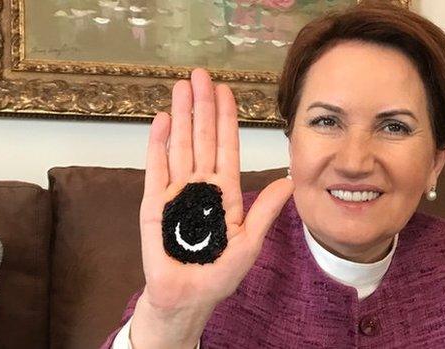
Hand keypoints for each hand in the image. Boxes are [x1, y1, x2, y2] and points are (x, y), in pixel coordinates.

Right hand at [130, 69, 293, 347]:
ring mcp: (176, 191)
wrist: (186, 298)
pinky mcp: (154, 203)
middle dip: (202, 106)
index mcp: (225, 192)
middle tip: (201, 75)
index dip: (227, 119)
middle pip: (202, 138)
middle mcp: (200, 185)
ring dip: (181, 116)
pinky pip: (156, 168)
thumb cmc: (218, 275)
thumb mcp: (249, 243)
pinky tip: (163, 120)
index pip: (226, 147)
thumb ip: (265, 211)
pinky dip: (159, 144)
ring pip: (180, 146)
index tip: (226, 91)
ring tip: (181, 87)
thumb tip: (289, 182)